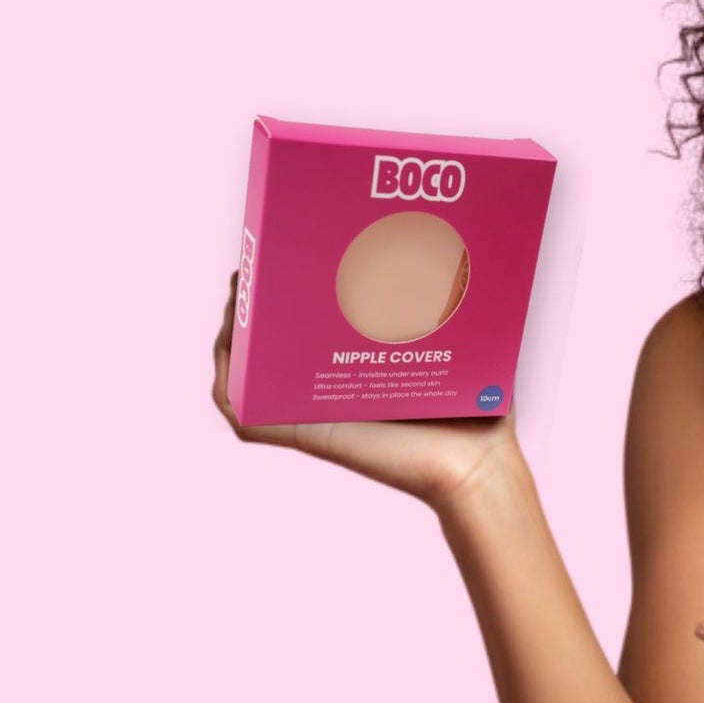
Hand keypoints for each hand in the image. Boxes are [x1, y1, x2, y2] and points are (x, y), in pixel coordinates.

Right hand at [211, 267, 524, 510]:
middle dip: (254, 297)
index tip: (281, 248)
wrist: (476, 461)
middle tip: (256, 259)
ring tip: (239, 292)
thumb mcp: (454, 343)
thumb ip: (444, 305)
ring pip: (244, 371)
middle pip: (267, 342)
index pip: (304, 325)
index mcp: (351, 364)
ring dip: (232, 331)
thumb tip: (451, 242)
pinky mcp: (303, 435)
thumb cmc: (474, 410)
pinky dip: (227, 380)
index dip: (284, 290)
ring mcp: (309, 412)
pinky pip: (243, 410)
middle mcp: (324, 387)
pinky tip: (230, 346)